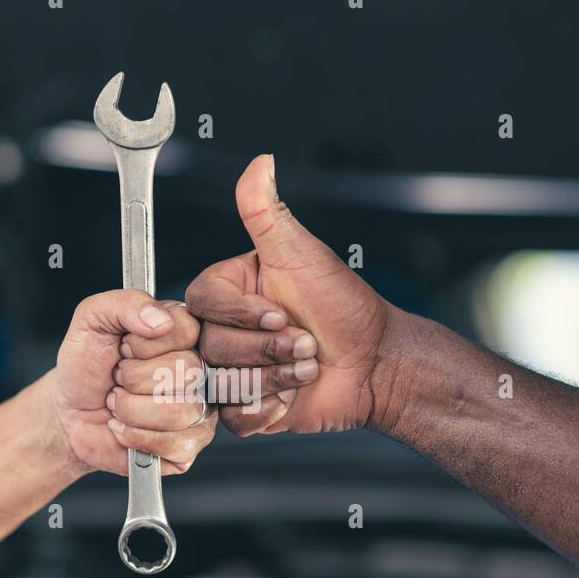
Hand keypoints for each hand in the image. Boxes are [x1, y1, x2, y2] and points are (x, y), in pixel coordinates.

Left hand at [51, 290, 215, 475]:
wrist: (68, 412)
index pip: (187, 331)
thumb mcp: (92, 319)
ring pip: (178, 411)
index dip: (145, 344)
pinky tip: (124, 428)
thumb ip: (125, 304)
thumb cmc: (86, 365)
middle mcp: (199, 371)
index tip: (124, 348)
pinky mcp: (187, 448)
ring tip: (118, 404)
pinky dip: (134, 437)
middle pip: (186, 372)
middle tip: (118, 378)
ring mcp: (198, 411)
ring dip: (130, 410)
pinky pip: (173, 445)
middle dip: (133, 378)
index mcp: (184, 334)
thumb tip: (160, 320)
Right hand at [186, 154, 394, 435]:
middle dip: (268, 349)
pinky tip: (293, 394)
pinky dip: (267, 408)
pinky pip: (233, 415)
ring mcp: (231, 369)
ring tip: (306, 366)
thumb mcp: (304, 255)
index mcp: (229, 291)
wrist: (375, 365)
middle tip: (305, 343)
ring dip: (273, 377)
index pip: (203, 302)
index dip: (241, 314)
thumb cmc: (346, 308)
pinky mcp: (244, 407)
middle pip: (210, 346)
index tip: (281, 313)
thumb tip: (259, 162)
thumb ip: (267, 213)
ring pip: (221, 382)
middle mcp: (225, 329)